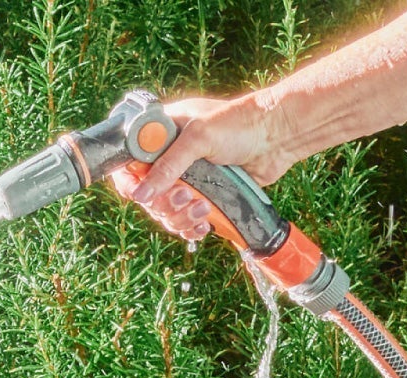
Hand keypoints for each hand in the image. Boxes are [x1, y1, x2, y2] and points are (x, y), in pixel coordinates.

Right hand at [117, 94, 293, 241]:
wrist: (278, 135)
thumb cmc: (240, 123)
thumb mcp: (198, 138)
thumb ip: (168, 166)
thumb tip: (140, 195)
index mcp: (160, 136)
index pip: (127, 164)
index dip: (130, 182)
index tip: (140, 192)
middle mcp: (168, 158)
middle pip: (145, 195)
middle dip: (164, 203)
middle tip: (185, 196)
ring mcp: (186, 178)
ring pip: (165, 211)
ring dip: (180, 217)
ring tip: (202, 208)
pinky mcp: (203, 194)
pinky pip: (184, 219)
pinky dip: (190, 226)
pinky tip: (203, 223)